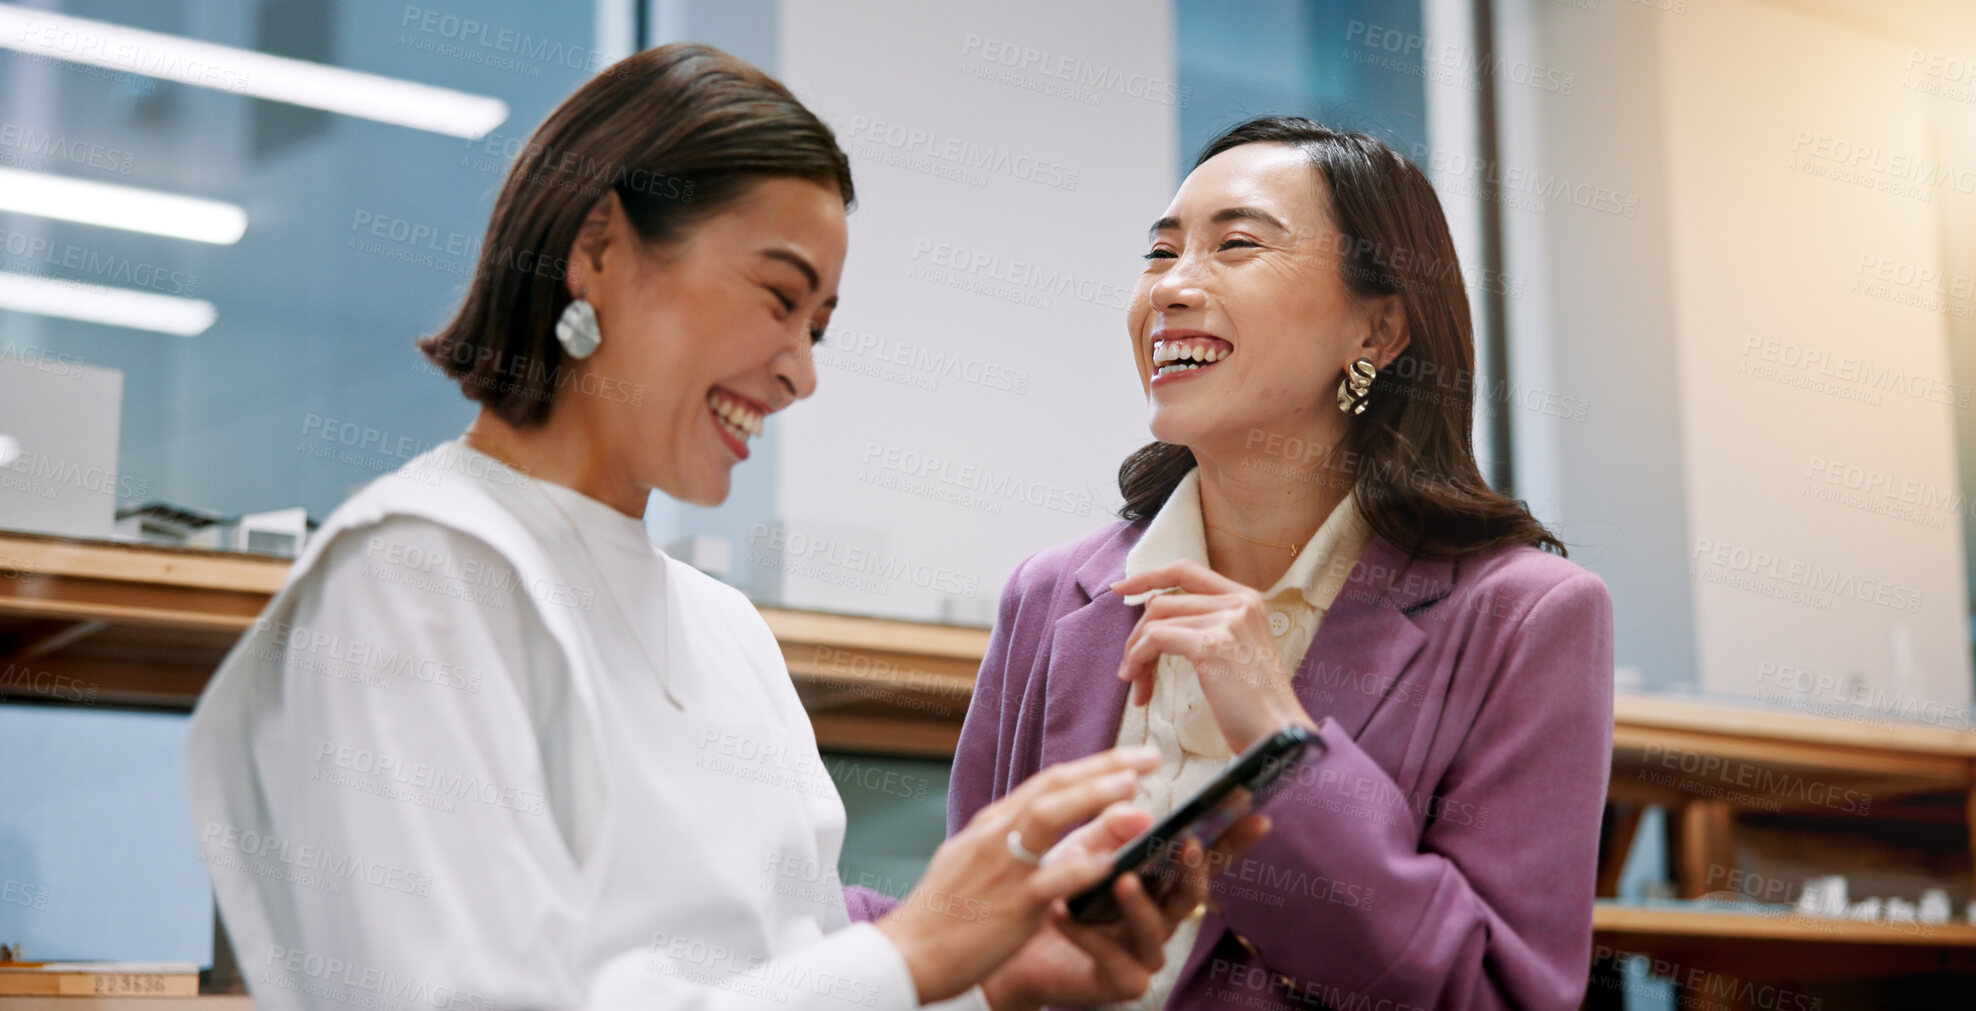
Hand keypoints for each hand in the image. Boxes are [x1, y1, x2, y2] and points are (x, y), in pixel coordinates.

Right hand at [876, 746, 1159, 1002]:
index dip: (1093, 766)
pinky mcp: (1007, 907)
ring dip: (1093, 802)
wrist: (907, 954)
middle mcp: (996, 836)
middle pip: (1052, 787)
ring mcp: (1001, 868)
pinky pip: (1048, 882)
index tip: (1132, 759)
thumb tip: (1055, 823)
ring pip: (1047, 820)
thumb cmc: (945, 912)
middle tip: (1148, 759)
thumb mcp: (979, 862)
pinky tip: (1111, 862)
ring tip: (1135, 795)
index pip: (1048, 782)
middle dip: (1103, 769)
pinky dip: (1079, 869)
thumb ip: (1020, 841)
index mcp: (992, 825)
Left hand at [981, 804, 1272, 1010]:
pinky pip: (1111, 958)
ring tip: (1121, 880)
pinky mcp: (1120, 981)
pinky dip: (1086, 934)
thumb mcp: (1082, 849)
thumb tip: (1142, 810)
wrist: (1014, 938)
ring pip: (1155, 929)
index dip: (1232, 840)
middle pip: (1190, 895)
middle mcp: (1160, 917)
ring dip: (1139, 904)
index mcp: (1160, 882)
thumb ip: (1111, 831)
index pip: (1204, 858)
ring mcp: (1144, 952)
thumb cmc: (1055, 887)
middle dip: (1196, 870)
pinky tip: (1060, 911)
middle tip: (1191, 845)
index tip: (1256, 813)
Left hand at [1111, 560, 1319, 752]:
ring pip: (1155, 621)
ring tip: (1136, 685)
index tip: (1120, 588)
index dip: (1149, 576)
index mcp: (1246, 599)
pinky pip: (1154, 640)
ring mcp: (1227, 620)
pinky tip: (1141, 689)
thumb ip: (1204, 623)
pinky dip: (1138, 661)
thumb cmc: (1254, 704)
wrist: (1278, 734)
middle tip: (1131, 672)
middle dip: (1138, 637)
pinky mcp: (1212, 644)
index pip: (1186, 570)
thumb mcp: (1235, 650)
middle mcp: (1238, 602)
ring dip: (1135, 655)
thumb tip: (1154, 604)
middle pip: (1163, 602)